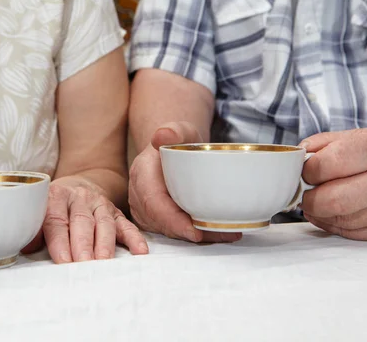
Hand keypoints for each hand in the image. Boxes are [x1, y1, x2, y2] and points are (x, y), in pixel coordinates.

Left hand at [23, 176, 148, 263]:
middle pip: (82, 222)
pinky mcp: (116, 212)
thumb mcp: (39, 210)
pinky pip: (126, 225)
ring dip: (104, 245)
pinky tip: (140, 251)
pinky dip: (134, 238)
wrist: (79, 184)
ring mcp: (100, 204)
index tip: (63, 261)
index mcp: (56, 196)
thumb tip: (24, 247)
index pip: (57, 220)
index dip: (60, 241)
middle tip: (84, 265)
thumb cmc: (54, 207)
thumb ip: (33, 229)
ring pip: (104, 224)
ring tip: (104, 264)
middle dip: (83, 245)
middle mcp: (79, 198)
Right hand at [128, 121, 241, 242]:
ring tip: (226, 233)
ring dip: (197, 236)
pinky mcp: (155, 219)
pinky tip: (219, 232)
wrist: (173, 150)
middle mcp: (139, 195)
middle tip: (222, 234)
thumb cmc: (178, 141)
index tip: (194, 231)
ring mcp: (145, 209)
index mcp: (142, 174)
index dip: (172, 221)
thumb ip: (174, 130)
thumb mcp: (180, 131)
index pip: (153, 202)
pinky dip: (196, 234)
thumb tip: (162, 136)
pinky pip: (173, 231)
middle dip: (190, 233)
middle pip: (161, 222)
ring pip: (169, 230)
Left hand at [300, 129, 366, 240]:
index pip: (328, 164)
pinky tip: (333, 213)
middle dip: (310, 200)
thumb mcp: (352, 138)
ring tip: (319, 201)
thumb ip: (319, 146)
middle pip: (333, 200)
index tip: (304, 173)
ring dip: (320, 214)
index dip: (307, 172)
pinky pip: (351, 233)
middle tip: (305, 194)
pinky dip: (334, 224)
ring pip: (340, 221)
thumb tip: (293, 162)